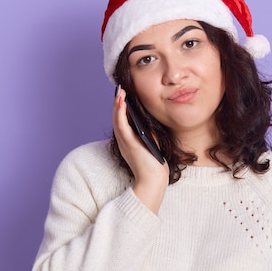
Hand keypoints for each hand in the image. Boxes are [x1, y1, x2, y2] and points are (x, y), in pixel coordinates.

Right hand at [113, 86, 168, 212]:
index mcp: (128, 141)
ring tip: (119, 91)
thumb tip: (149, 120)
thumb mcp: (152, 143)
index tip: (124, 94)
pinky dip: (119, 113)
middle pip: (117, 117)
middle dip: (118, 103)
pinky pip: (121, 125)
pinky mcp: (129, 144)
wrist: (153, 181)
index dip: (121, 107)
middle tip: (119, 89)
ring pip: (117, 119)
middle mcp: (124, 140)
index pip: (123, 120)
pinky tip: (122, 102)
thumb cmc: (154, 165)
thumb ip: (149, 132)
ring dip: (117, 104)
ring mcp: (125, 142)